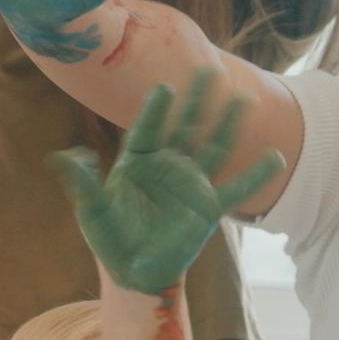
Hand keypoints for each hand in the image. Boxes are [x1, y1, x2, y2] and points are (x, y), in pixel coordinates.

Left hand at [50, 71, 282, 294]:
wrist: (134, 269)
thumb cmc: (110, 237)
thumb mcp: (93, 211)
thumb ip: (83, 185)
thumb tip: (63, 158)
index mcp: (137, 161)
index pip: (148, 130)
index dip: (156, 111)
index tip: (164, 88)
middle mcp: (167, 165)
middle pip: (184, 127)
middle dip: (196, 101)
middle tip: (208, 70)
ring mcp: (190, 183)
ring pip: (213, 147)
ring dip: (227, 123)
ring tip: (243, 98)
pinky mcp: (208, 206)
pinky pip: (236, 189)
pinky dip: (256, 175)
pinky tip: (275, 157)